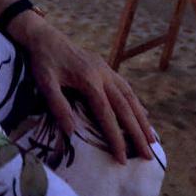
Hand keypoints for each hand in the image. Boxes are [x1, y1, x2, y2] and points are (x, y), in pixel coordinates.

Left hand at [18, 20, 154, 164]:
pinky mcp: (105, 67)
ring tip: (152, 140)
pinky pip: (126, 88)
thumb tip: (71, 132)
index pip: (106, 113)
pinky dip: (136, 103)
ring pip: (130, 97)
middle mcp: (103, 74)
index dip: (116, 137)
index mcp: (89, 80)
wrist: (45, 36)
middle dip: (137, 133)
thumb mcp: (44, 83)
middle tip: (148, 155)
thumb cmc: (43, 61)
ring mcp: (106, 70)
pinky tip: (143, 114)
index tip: (123, 158)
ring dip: (142, 119)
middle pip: (125, 107)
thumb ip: (58, 106)